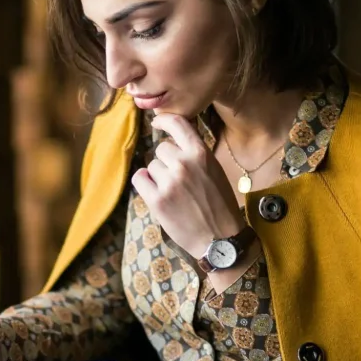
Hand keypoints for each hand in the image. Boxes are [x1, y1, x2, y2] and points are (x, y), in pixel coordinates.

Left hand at [131, 113, 243, 258]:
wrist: (220, 239)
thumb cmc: (219, 206)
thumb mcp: (214, 171)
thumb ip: (195, 155)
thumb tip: (172, 143)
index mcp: (201, 154)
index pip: (178, 124)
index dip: (164, 121)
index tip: (157, 123)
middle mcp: (184, 163)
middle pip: (161, 149)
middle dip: (167, 162)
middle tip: (179, 181)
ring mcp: (169, 181)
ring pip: (151, 166)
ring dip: (158, 177)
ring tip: (175, 194)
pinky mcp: (157, 199)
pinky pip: (139, 179)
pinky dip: (145, 185)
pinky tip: (157, 194)